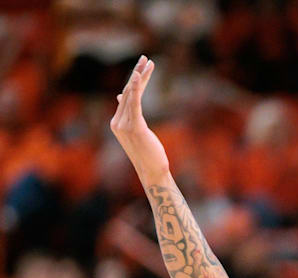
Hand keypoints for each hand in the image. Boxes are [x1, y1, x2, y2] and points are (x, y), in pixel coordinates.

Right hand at [110, 56, 167, 181]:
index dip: (135, 80)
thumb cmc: (147, 152)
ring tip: (148, 62)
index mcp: (116, 122)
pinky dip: (136, 87)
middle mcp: (117, 122)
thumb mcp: (137, 130)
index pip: (127, 96)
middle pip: (128, 92)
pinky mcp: (134, 126)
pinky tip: (138, 75)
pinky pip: (134, 102)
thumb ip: (129, 114)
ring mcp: (123, 124)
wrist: (152, 170)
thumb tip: (121, 96)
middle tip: (145, 58)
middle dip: (137, 73)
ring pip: (132, 94)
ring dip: (140, 76)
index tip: (142, 66)